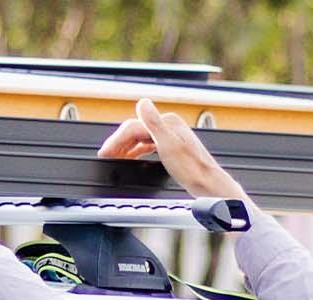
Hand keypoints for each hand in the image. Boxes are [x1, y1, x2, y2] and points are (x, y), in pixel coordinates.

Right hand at [97, 98, 246, 199]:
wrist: (208, 184)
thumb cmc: (192, 169)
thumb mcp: (169, 145)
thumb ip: (154, 123)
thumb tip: (142, 102)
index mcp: (167, 123)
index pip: (133, 127)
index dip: (116, 140)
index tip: (104, 153)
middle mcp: (169, 126)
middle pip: (135, 131)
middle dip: (118, 144)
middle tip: (105, 156)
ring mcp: (171, 136)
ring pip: (140, 138)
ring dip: (125, 147)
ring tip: (114, 157)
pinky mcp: (172, 147)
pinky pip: (147, 144)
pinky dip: (136, 150)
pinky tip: (132, 156)